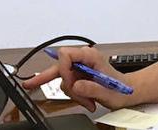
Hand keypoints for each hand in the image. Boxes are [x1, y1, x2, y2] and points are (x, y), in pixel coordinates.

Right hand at [20, 46, 135, 111]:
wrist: (127, 92)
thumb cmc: (121, 89)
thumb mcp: (108, 92)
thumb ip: (91, 88)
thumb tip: (76, 85)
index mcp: (90, 56)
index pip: (66, 54)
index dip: (63, 69)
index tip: (69, 83)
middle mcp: (83, 59)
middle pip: (58, 65)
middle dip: (47, 77)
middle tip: (30, 84)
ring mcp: (80, 67)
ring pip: (63, 79)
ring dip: (72, 94)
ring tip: (87, 102)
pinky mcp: (79, 76)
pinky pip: (67, 85)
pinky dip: (74, 96)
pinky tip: (84, 101)